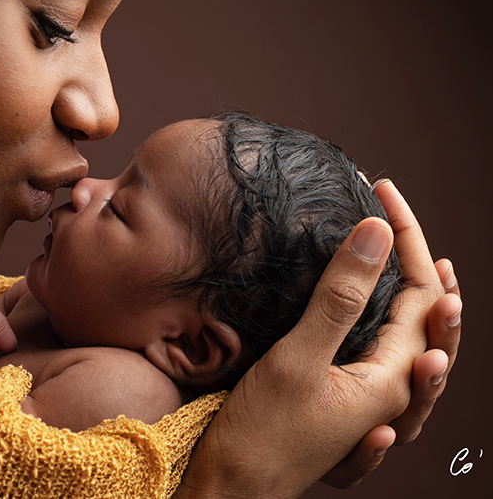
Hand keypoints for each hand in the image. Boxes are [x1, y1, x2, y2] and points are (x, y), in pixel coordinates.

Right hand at [174, 181, 459, 497]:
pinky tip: (397, 338)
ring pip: (408, 342)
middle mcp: (391, 393)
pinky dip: (395, 336)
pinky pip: (384, 364)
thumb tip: (376, 232)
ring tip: (427, 274)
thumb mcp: (299, 360)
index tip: (380, 190)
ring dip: (417, 302)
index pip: (420, 292)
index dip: (406, 235)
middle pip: (424, 317)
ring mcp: (368, 404)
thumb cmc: (261, 435)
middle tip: (402, 220)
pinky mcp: (341, 407)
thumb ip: (339, 298)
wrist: (231, 493)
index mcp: (391, 378)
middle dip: (417, 262)